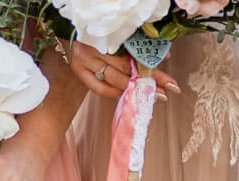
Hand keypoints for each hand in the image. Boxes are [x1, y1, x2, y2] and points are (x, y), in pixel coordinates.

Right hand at [65, 40, 180, 101]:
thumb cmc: (98, 29)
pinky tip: (125, 93)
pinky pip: (100, 88)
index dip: (154, 70)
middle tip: (163, 93)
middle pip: (127, 69)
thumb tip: (163, 56)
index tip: (170, 83)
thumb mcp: (119, 33)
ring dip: (133, 90)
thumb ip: (137, 44)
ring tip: (149, 96)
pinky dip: (115, 93)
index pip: (136, 56)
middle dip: (147, 83)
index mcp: (107, 33)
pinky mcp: (78, 70)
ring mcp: (84, 59)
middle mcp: (95, 46)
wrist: (68, 26)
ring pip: (114, 81)